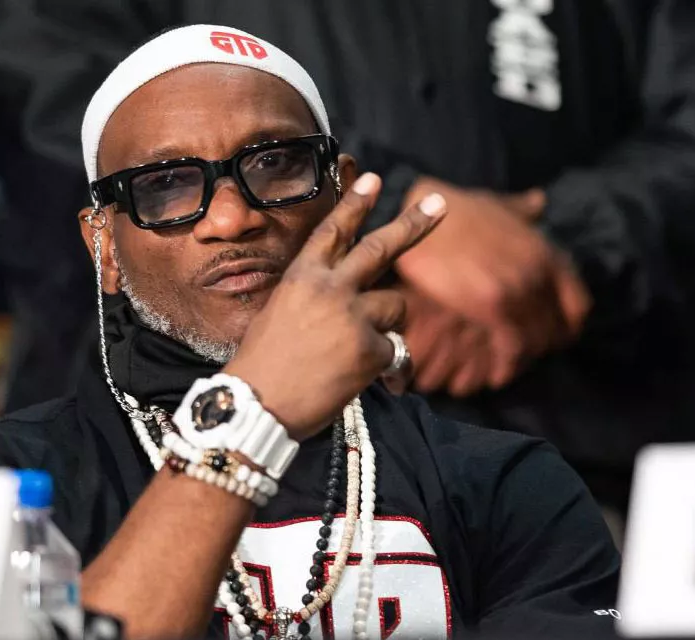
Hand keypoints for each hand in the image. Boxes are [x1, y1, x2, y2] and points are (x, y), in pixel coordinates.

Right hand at [225, 173, 447, 439]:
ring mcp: (352, 316)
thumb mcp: (280, 315)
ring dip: (388, 324)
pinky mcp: (370, 349)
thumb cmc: (262, 366)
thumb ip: (318, 299)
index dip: (355, 204)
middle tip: (439, 204)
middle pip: (380, 248)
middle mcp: (329, 288)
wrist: (255, 406)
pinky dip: (385, 368)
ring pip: (397, 305)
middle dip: (413, 224)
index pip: (333, 231)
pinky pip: (395, 352)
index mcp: (302, 277)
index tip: (373, 179)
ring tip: (360, 350)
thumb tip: (353, 300)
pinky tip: (360, 381)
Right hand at [395, 176, 590, 387]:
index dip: (569, 328)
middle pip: (556, 328)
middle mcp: (540, 272)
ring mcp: (518, 288)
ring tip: (509, 370)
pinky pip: (512, 346)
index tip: (556, 339)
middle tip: (524, 359)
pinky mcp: (492, 305)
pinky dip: (507, 366)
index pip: (578, 305)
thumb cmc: (453, 209)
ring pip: (536, 341)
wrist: (421, 211)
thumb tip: (540, 202)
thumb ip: (520, 209)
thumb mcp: (495, 204)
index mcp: (545, 252)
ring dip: (524, 361)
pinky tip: (497, 376)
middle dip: (542, 347)